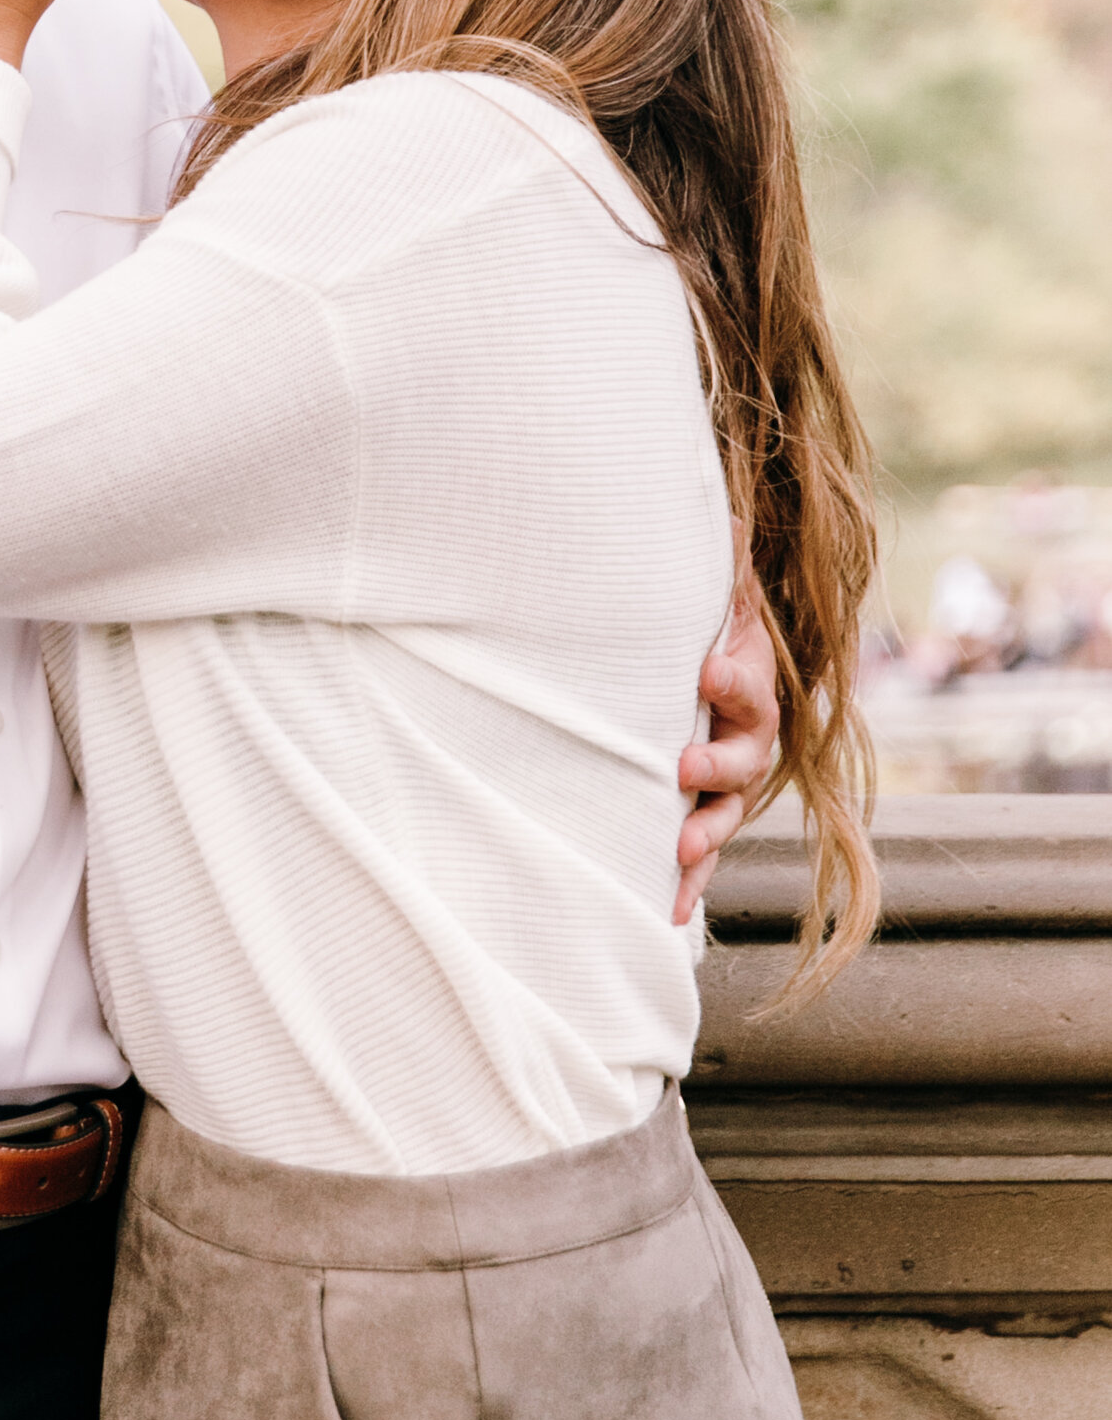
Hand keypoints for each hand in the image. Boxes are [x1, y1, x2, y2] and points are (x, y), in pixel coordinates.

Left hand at [674, 536, 779, 925]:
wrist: (695, 660)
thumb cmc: (694, 623)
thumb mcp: (709, 592)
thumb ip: (717, 564)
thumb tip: (715, 506)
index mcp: (747, 679)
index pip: (750, 681)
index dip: (734, 679)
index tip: (707, 671)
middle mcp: (745, 733)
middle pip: (747, 754)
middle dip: (718, 763)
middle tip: (684, 765)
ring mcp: (724, 775)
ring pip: (726, 810)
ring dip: (705, 832)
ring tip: (678, 848)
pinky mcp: (699, 808)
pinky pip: (699, 849)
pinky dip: (687, 881)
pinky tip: (670, 913)